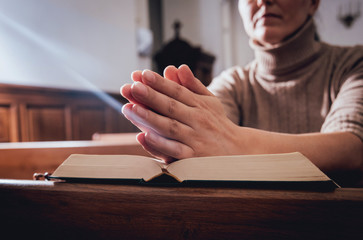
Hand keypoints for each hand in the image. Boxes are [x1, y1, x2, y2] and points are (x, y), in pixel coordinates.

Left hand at [120, 65, 241, 162]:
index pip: (177, 91)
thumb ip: (193, 86)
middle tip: (131, 87)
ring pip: (169, 127)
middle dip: (150, 96)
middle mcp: (197, 120)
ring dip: (149, 117)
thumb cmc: (218, 124)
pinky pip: (174, 150)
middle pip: (171, 106)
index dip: (159, 83)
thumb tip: (178, 67)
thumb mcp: (210, 102)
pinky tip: (144, 136)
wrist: (239, 152)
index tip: (142, 74)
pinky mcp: (193, 158)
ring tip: (130, 108)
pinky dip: (160, 144)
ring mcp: (195, 139)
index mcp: (200, 105)